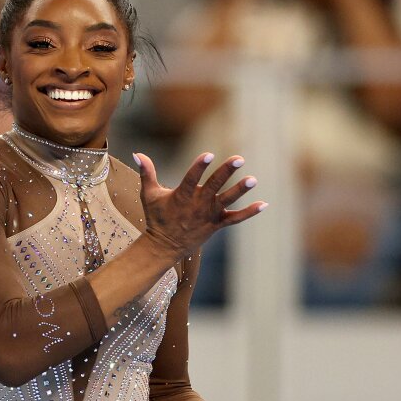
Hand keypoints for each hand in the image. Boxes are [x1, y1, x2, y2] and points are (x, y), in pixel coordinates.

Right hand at [134, 151, 266, 254]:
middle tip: (239, 159)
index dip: (199, 167)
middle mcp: (197, 205)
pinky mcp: (216, 224)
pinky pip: (235, 219)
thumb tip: (137, 153)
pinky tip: (263, 204)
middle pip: (214, 186)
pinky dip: (249, 212)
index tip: (208, 154)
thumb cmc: (156, 218)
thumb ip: (146, 172)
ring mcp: (209, 215)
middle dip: (226, 172)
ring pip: (227, 201)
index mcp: (182, 196)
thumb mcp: (149, 194)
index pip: (191, 178)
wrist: (165, 247)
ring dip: (240, 190)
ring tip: (253, 180)